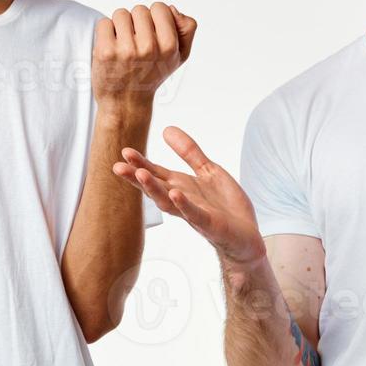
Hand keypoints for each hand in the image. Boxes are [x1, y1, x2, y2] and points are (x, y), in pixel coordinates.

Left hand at [92, 3, 196, 108]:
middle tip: (136, 43)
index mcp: (169, 46)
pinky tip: (112, 48)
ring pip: (121, 14)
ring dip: (120, 26)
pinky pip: (104, 23)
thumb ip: (186, 28)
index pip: (160, 7)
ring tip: (123, 45)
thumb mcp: (180, 55)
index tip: (152, 34)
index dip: (154, 18)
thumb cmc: (153, 73)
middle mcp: (149, 47)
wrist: (126, 102)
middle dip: (136, 23)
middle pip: (139, 9)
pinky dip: (105, 32)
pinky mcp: (105, 51)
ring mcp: (125, 50)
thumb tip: (172, 8)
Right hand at [113, 126, 264, 265]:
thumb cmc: (225, 206)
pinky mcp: (210, 224)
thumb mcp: (208, 171)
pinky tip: (175, 194)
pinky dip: (184, 205)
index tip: (125, 152)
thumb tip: (166, 129)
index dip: (141, 163)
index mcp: (182, 186)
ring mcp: (194, 213)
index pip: (156, 173)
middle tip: (117, 167)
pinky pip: (194, 214)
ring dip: (154, 189)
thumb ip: (189, 152)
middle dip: (137, 178)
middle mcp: (183, 201)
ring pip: (169, 202)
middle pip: (156, 188)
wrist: (247, 236)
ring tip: (140, 175)